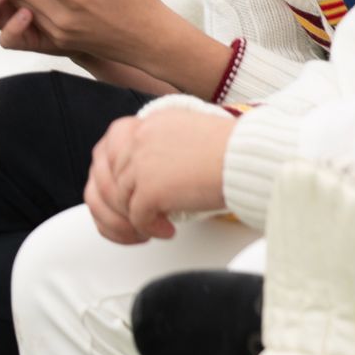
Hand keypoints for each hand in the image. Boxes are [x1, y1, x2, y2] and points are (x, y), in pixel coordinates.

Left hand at [84, 110, 235, 243]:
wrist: (251, 158)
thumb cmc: (232, 151)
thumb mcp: (185, 134)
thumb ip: (156, 147)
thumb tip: (140, 177)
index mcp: (145, 123)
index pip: (105, 152)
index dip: (108, 180)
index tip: (121, 197)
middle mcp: (137, 139)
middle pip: (103, 180)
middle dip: (113, 207)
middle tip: (132, 223)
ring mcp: (140, 163)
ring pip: (116, 202)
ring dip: (130, 223)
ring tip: (150, 230)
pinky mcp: (149, 189)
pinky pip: (136, 218)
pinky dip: (149, 230)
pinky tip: (168, 230)